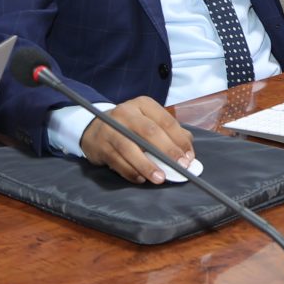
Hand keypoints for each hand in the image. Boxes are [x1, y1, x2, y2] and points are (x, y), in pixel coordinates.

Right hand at [80, 97, 196, 185]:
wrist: (94, 128)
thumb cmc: (130, 127)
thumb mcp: (149, 121)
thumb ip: (170, 133)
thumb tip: (188, 152)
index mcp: (143, 104)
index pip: (166, 121)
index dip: (179, 140)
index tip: (189, 157)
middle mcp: (126, 113)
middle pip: (149, 132)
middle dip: (167, 151)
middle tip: (180, 167)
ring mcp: (111, 129)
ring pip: (131, 148)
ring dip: (148, 166)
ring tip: (161, 178)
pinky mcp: (100, 146)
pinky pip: (118, 161)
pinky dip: (131, 172)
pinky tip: (141, 179)